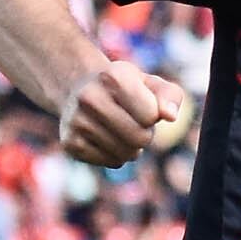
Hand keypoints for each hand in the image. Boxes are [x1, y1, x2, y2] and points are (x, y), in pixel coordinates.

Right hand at [57, 60, 184, 168]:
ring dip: (132, 146)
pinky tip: (106, 138)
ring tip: (119, 128)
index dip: (152, 114)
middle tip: (133, 121)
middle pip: (140, 138)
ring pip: (127, 154)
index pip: (150, 115)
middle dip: (145, 133)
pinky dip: (117, 155)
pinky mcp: (70, 143)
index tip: (142, 104)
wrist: (79, 89)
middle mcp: (89, 97)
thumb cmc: (126, 89)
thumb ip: (170, 96)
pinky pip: (112, 162)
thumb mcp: (151, 84)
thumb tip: (170, 115)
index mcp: (113, 76)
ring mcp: (76, 121)